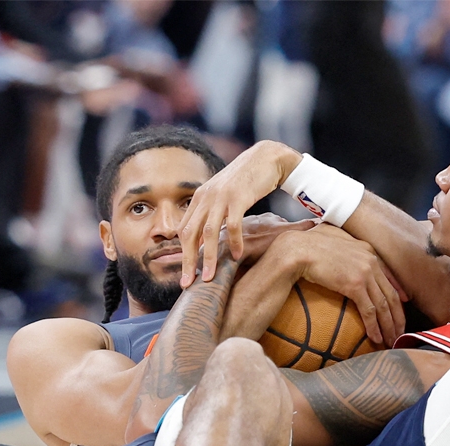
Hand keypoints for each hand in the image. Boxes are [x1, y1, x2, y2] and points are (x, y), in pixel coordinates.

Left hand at [179, 141, 301, 286]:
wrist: (267, 157)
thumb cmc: (248, 181)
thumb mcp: (225, 196)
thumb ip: (215, 213)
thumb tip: (210, 238)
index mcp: (200, 198)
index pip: (184, 230)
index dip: (182, 254)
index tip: (186, 274)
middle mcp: (206, 197)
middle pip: (189, 234)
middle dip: (188, 261)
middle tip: (188, 283)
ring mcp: (221, 196)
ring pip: (208, 233)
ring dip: (208, 257)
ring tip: (210, 277)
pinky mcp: (239, 196)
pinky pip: (233, 225)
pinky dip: (234, 242)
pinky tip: (237, 255)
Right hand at [284, 225, 407, 345]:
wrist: (298, 249)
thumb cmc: (309, 245)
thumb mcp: (334, 243)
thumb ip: (347, 250)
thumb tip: (347, 262)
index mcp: (368, 250)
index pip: (389, 276)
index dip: (398, 293)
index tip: (403, 306)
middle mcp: (371, 261)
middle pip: (391, 294)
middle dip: (398, 317)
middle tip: (400, 332)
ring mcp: (365, 273)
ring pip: (383, 305)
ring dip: (389, 326)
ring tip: (391, 340)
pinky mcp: (355, 285)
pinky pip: (369, 311)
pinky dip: (374, 327)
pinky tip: (376, 338)